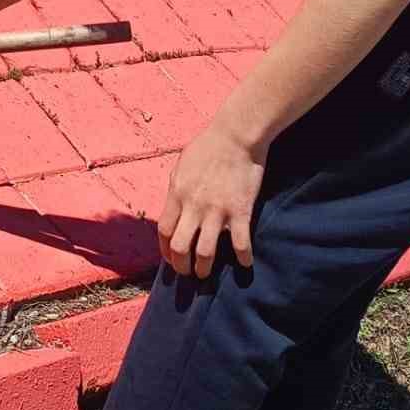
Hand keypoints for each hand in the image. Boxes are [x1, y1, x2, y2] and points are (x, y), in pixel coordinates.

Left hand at [157, 121, 265, 278]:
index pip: (165, 231)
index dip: (166, 251)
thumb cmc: (207, 147)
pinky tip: (244, 263)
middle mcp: (193, 206)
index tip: (171, 259)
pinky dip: (243, 258)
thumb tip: (174, 209)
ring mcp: (217, 210)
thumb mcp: (182, 166)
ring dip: (205, 268)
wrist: (235, 135)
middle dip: (182, 266)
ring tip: (206, 274)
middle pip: (181, 247)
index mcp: (177, 194)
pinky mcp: (240, 211)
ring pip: (206, 252)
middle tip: (188, 273)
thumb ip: (177, 190)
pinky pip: (241, 244)